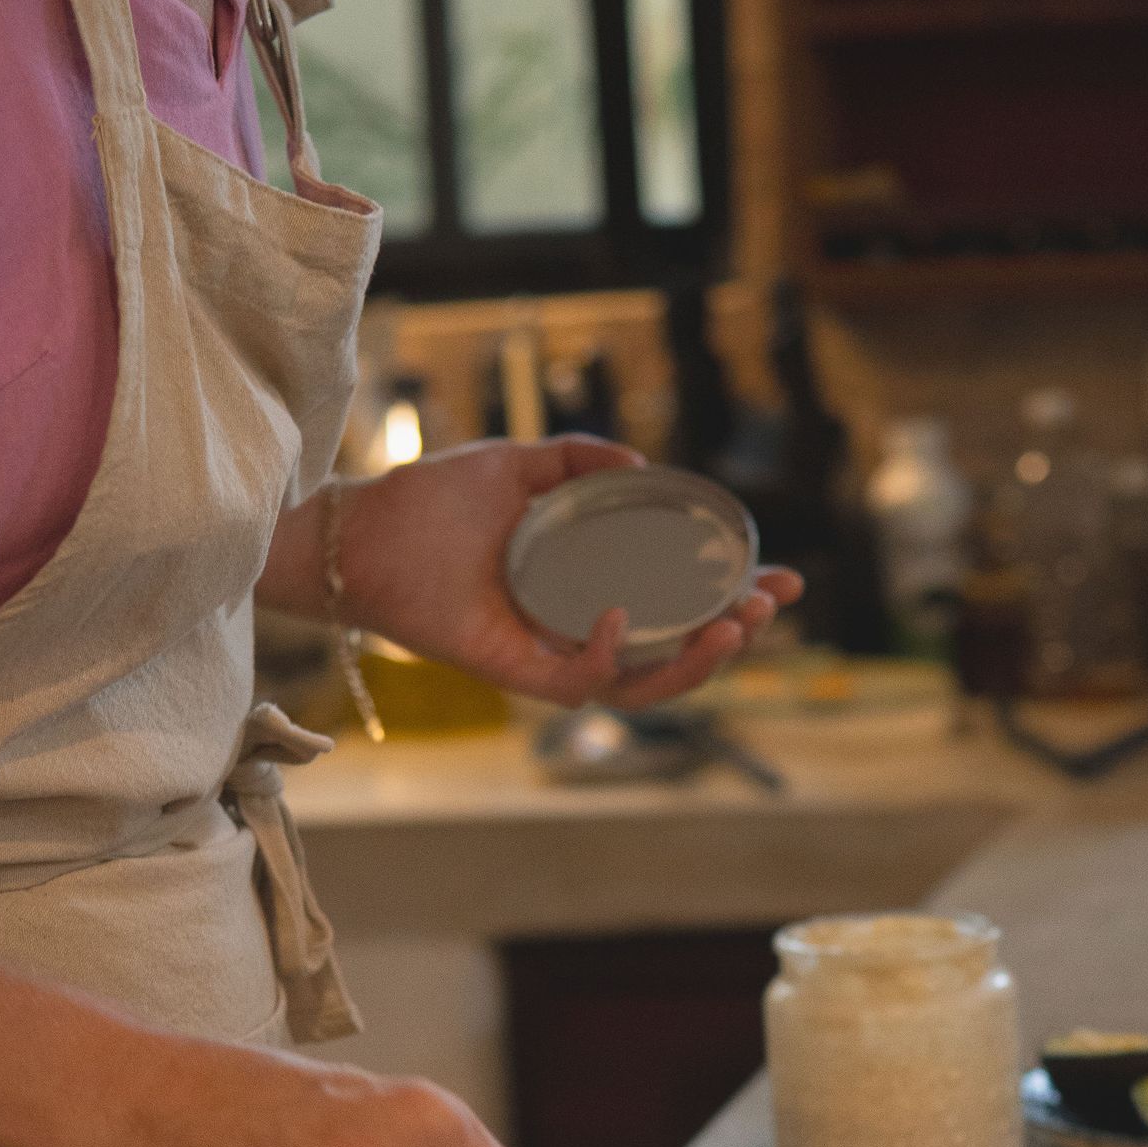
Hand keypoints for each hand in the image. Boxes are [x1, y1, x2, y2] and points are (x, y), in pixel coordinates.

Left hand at [332, 438, 802, 710]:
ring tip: (729, 629)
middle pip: (679, 654)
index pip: (682, 604)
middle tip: (766, 606)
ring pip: (645, 685)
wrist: (364, 532)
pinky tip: (621, 618)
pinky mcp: (518, 672)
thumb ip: (578, 461)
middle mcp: (582, 629)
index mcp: (594, 585)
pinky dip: (607, 657)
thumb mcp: (522, 466)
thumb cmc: (434, 502)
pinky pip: (578, 684)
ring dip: (695, 664)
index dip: (736, 597)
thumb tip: (642, 466)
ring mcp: (554, 655)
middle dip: (735, 637)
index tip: (784, 578)